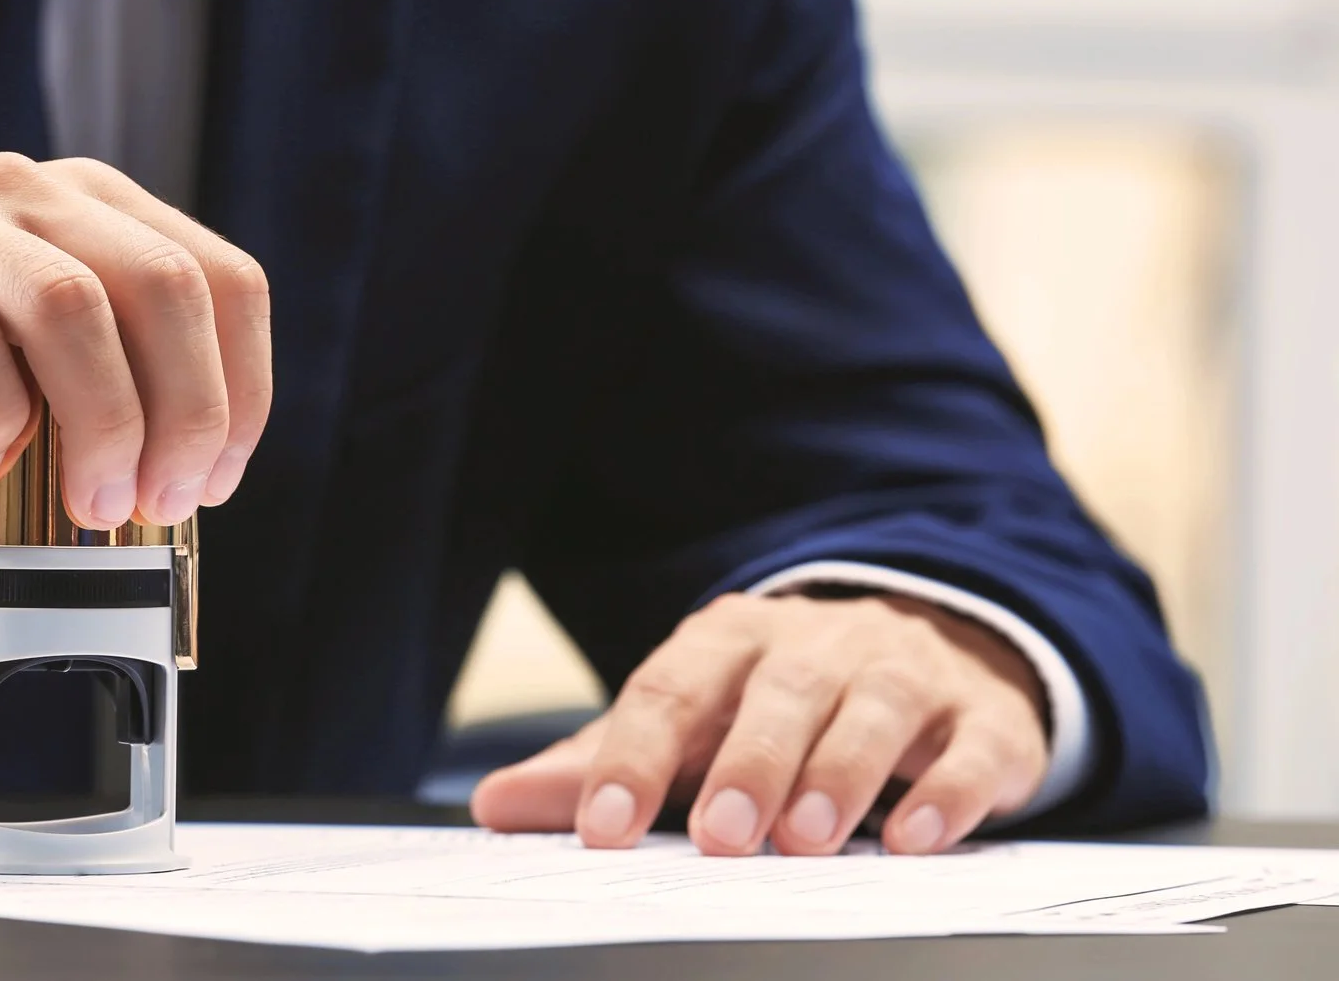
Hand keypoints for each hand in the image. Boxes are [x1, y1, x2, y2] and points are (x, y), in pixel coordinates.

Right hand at [0, 153, 271, 527]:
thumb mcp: (23, 347)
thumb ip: (101, 379)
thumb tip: (184, 481)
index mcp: (92, 203)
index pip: (223, 279)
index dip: (241, 389)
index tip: (217, 480)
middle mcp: (30, 192)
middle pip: (165, 288)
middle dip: (187, 414)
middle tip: (160, 503)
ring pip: (73, 306)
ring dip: (104, 424)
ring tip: (90, 503)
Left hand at [470, 592, 1048, 855]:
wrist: (928, 649)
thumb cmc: (780, 702)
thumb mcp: (691, 722)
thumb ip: (602, 764)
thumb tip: (497, 807)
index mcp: (731, 639)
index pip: (672, 686)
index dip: (634, 754)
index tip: (603, 827)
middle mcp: (817, 643)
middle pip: (780, 691)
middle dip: (749, 761)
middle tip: (720, 835)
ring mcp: (904, 672)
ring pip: (873, 708)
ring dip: (841, 773)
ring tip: (808, 840)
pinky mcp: (982, 716)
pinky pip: (971, 746)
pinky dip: (949, 791)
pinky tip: (920, 838)